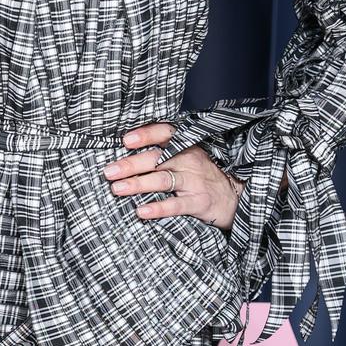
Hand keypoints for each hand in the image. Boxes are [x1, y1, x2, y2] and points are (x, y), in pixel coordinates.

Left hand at [100, 121, 243, 229]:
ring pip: (162, 180)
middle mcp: (190, 160)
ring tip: (117, 189)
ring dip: (138, 184)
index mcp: (186, 146)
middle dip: (130, 164)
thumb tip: (127, 154)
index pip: (165, 134)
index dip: (145, 135)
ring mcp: (195, 181)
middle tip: (108, 171)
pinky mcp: (200, 202)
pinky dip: (158, 208)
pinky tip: (141, 211)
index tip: (125, 141)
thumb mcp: (189, 158)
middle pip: (156, 159)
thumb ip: (166, 154)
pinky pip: (176, 205)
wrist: (236, 198)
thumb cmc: (204, 177)